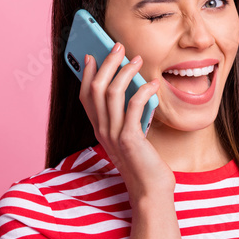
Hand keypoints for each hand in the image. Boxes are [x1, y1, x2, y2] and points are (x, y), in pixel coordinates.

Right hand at [79, 44, 173, 200]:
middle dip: (106, 63)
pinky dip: (143, 91)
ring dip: (125, 72)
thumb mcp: (132, 136)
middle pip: (96, 88)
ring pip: (111, 93)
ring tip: (137, 59)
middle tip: (118, 47)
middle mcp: (102, 130)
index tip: (90, 55)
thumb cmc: (145, 163)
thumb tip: (136, 90)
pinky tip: (154, 84)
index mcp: (99, 129)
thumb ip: (129, 116)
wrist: (151, 191)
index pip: (85, 96)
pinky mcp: (130, 139)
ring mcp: (114, 135)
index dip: (85, 74)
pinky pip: (133, 107)